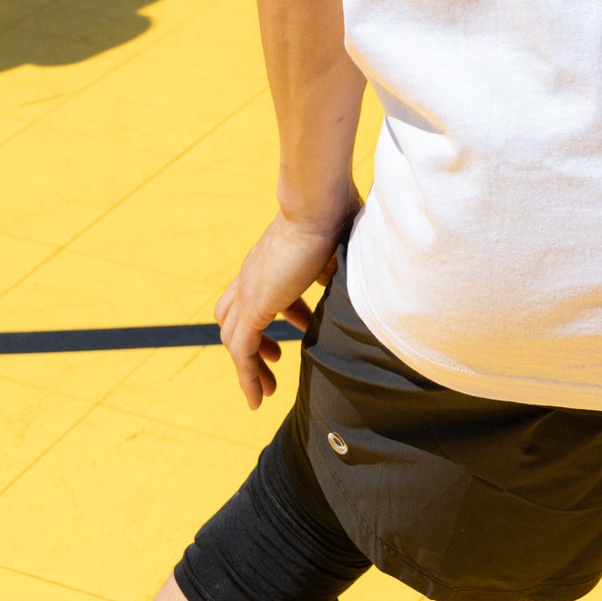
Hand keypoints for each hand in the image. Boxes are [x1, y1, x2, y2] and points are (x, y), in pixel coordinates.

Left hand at [215, 205, 353, 409]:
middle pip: (233, 314)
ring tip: (267, 389)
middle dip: (253, 340)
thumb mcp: (340, 243)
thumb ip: (345, 258)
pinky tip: (259, 397)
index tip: (301, 324)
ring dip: (249, 365)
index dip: (281, 309)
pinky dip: (247, 376)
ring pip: (233, 337)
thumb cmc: (335, 213)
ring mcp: (249, 290)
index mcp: (271, 258)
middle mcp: (253, 274)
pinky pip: (242, 351)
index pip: (259, 288)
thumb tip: (369, 266)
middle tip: (275, 360)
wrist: (318, 203)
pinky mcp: (254, 306)